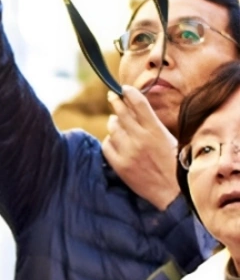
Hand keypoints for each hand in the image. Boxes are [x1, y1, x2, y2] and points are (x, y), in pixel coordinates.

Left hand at [102, 86, 178, 209]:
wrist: (171, 191)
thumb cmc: (174, 163)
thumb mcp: (168, 138)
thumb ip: (152, 124)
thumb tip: (136, 110)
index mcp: (156, 130)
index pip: (139, 104)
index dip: (130, 93)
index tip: (124, 89)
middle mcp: (140, 138)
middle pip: (122, 113)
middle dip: (116, 101)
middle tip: (112, 96)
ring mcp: (128, 151)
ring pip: (113, 128)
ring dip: (114, 123)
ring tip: (117, 122)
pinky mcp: (119, 164)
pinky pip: (106, 145)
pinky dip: (109, 141)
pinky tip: (114, 141)